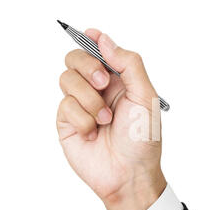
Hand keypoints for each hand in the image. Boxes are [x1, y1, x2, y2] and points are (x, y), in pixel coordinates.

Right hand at [56, 29, 165, 209]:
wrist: (130, 175)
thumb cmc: (143, 139)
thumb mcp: (146, 97)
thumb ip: (129, 65)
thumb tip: (104, 40)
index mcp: (118, 80)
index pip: (98, 50)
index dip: (91, 40)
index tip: (90, 35)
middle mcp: (97, 89)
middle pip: (75, 58)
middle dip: (88, 66)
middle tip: (103, 83)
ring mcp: (80, 105)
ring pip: (66, 79)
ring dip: (89, 99)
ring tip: (105, 119)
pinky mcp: (67, 122)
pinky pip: (64, 105)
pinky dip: (83, 119)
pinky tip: (94, 133)